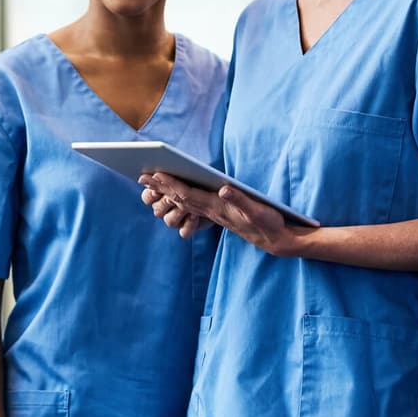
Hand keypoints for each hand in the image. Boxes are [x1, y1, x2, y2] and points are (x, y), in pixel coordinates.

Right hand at [139, 173, 206, 237]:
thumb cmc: (198, 177)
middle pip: (157, 210)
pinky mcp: (188, 228)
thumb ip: (174, 173)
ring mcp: (176, 219)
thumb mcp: (187, 171)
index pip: (147, 197)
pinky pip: (184, 232)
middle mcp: (165, 208)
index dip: (150, 194)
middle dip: (165, 203)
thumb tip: (164, 176)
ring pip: (170, 221)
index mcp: (159, 193)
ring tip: (187, 205)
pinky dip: (190, 224)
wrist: (214, 192)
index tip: (156, 189)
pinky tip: (196, 216)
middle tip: (170, 197)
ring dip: (178, 213)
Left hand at [140, 172, 311, 255]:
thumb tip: (224, 189)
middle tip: (141, 176)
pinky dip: (181, 197)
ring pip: (185, 202)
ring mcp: (215, 214)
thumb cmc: (268, 224)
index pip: (188, 195)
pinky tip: (176, 193)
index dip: (170, 185)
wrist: (276, 241)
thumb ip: (240, 200)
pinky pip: (194, 206)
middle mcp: (212, 212)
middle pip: (181, 198)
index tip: (154, 175)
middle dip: (162, 187)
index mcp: (217, 208)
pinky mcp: (219, 215)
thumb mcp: (258, 210)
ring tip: (152, 183)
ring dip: (168, 192)